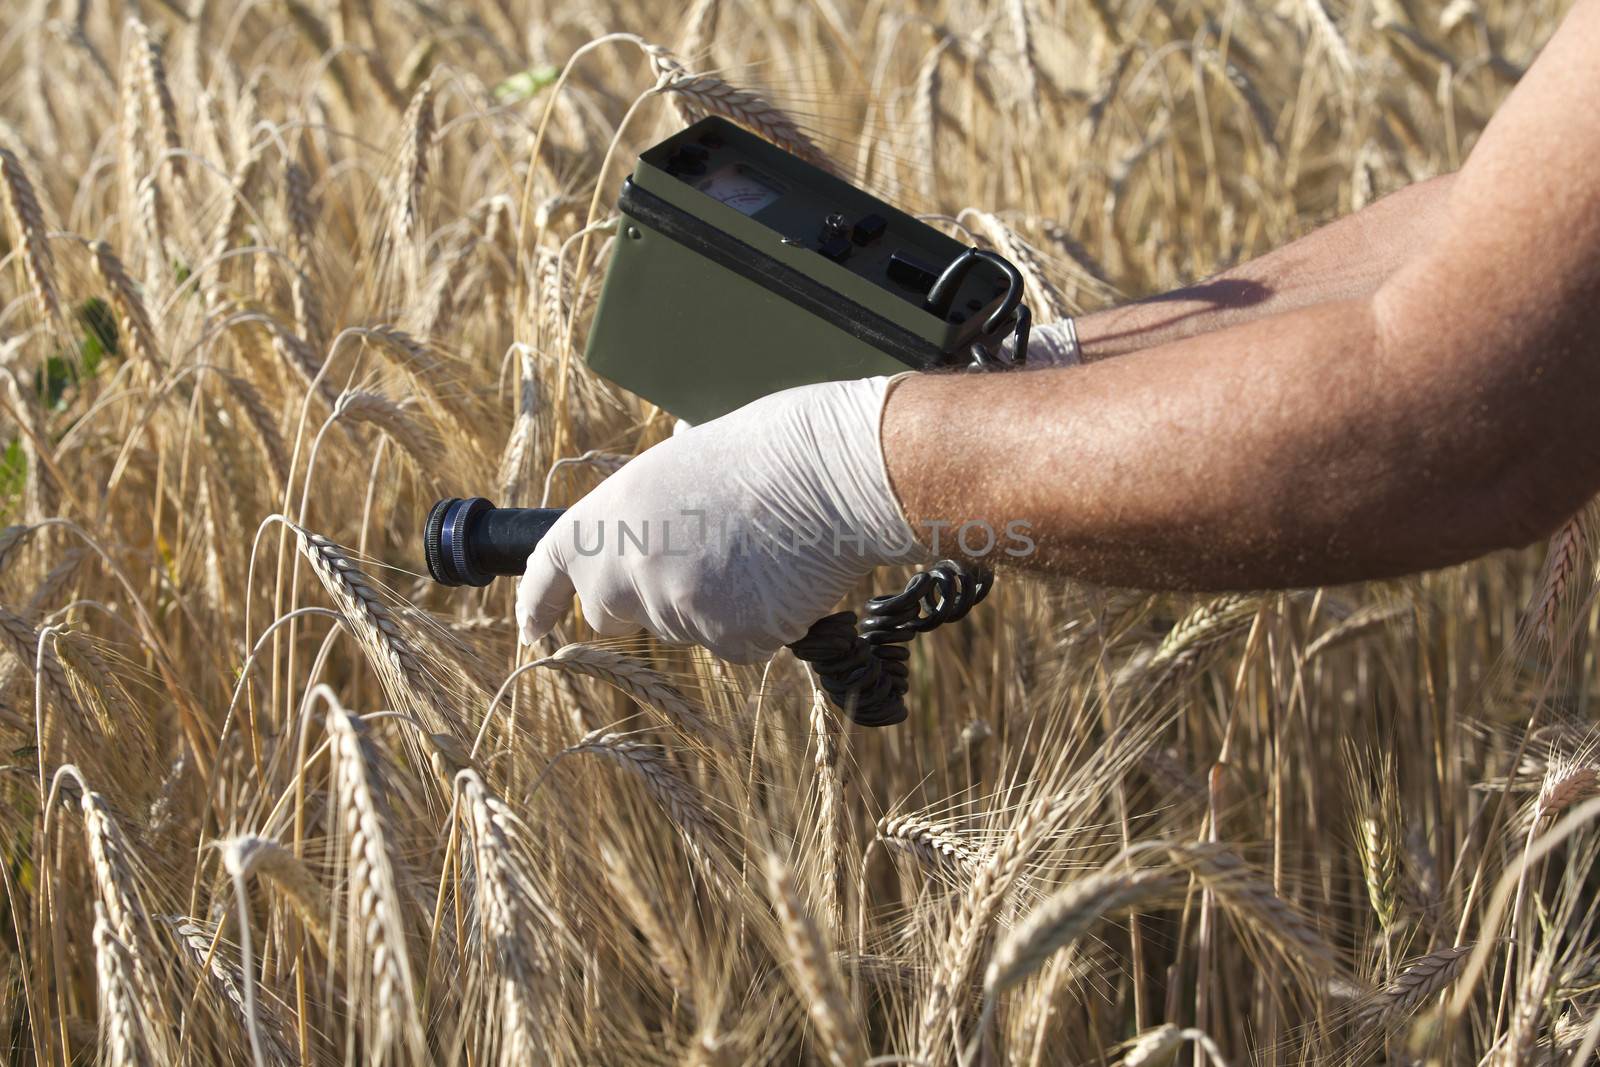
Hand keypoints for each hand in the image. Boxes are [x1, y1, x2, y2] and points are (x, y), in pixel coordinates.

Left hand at [516, 376, 927, 662]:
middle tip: (694, 563)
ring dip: (712, 605)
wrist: (832, 470)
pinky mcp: (727, 640)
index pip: (551, 569)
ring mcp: (676, 610)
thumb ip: (648, 512)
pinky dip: (758, 623)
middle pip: (612, 615)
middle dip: (641, 601)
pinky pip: (737, 646)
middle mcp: (627, 569)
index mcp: (608, 515)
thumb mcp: (681, 460)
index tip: (533, 628)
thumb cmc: (768, 449)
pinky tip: (782, 578)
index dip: (539, 603)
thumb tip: (658, 535)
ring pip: (683, 629)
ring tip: (757, 551)